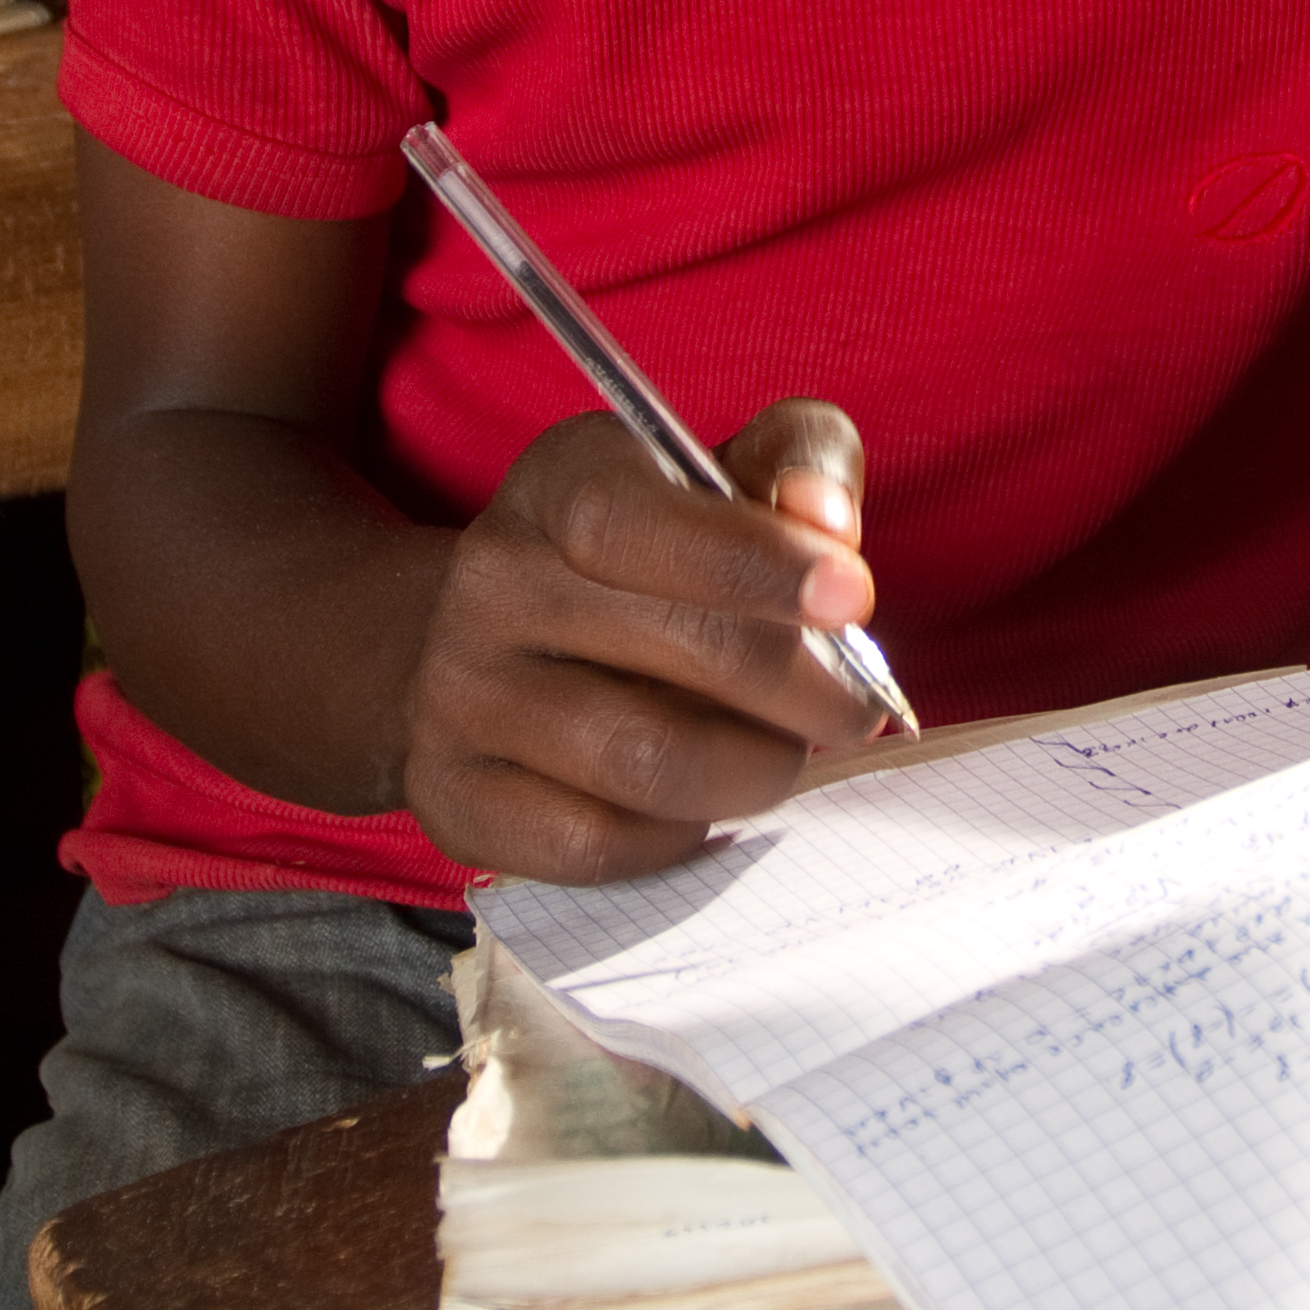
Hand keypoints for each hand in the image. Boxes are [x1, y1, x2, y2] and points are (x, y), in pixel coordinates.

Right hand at [397, 397, 888, 878]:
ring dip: (756, 769)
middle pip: (681, 650)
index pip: (632, 521)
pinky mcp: (456, 798)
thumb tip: (826, 522)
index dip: (753, 561)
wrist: (494, 646)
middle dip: (806, 689)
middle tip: (854, 706)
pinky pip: (598, 843)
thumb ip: (797, 466)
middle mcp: (490, 580)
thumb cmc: (653, 558)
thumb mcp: (721, 477)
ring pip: (648, 763)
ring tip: (780, 752)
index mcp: (559, 481)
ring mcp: (459, 695)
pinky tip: (697, 801)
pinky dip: (679, 834)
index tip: (853, 597)